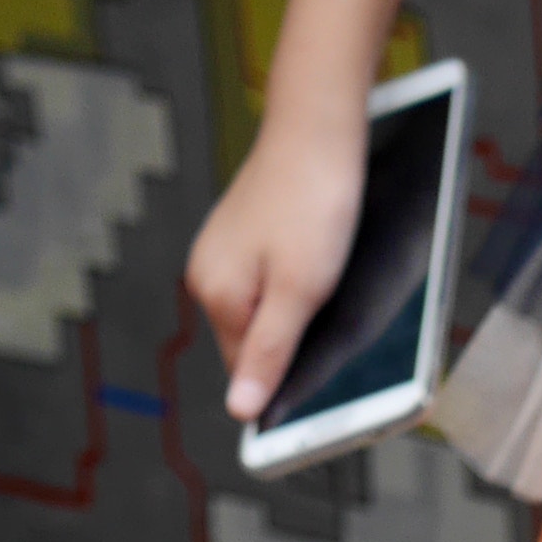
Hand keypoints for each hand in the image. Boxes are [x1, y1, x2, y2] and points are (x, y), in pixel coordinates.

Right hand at [189, 110, 369, 422]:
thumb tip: (239, 410)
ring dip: (295, 316)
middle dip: (291, 347)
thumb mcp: (299, 292)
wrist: (317, 131)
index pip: (246, 372)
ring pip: (263, 312)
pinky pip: (267, 282)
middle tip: (332, 327)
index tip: (324, 389)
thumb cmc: (314, 207)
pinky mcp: (244, 235)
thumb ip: (269, 352)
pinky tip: (320, 268)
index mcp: (216, 295)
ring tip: (327, 289)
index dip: (285, 383)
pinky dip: (294, 286)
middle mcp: (208, 275)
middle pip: (253, 344)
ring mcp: (223, 252)